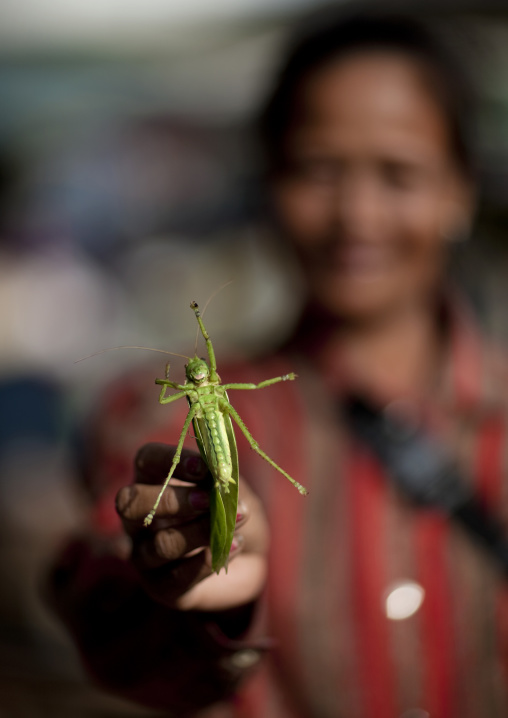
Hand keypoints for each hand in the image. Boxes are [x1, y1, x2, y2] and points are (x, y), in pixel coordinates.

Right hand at [116, 443, 268, 611]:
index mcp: (152, 479)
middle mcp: (138, 517)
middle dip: (172, 500)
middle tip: (210, 500)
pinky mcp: (161, 587)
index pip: (146, 460)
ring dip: (201, 532)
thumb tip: (216, 471)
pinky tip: (235, 545)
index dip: (172, 461)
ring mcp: (144, 554)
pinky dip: (209, 561)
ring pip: (161, 544)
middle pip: (131, 503)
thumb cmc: (231, 508)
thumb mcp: (231, 486)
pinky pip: (177, 577)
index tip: (205, 467)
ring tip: (236, 524)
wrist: (250, 555)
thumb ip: (220, 477)